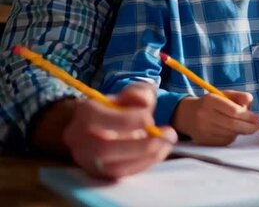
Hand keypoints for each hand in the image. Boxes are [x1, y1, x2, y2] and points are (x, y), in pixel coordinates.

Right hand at [62, 82, 176, 178]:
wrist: (104, 127)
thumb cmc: (120, 108)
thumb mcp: (131, 94)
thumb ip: (138, 94)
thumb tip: (144, 102)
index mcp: (84, 114)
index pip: (99, 118)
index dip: (128, 120)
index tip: (151, 119)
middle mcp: (79, 139)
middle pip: (104, 148)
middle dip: (141, 144)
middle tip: (169, 134)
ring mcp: (87, 160)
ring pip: (114, 167)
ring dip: (147, 157)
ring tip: (168, 143)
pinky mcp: (99, 174)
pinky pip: (121, 175)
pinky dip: (144, 164)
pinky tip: (159, 152)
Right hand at [173, 90, 258, 145]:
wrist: (187, 115)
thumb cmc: (210, 104)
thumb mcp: (224, 95)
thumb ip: (239, 96)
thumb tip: (250, 104)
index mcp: (211, 100)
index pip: (233, 111)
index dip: (247, 116)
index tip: (256, 118)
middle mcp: (205, 115)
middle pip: (232, 125)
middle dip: (248, 127)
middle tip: (256, 127)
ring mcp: (203, 130)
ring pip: (229, 134)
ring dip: (240, 132)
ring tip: (243, 127)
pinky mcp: (203, 140)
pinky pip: (224, 142)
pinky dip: (232, 137)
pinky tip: (232, 132)